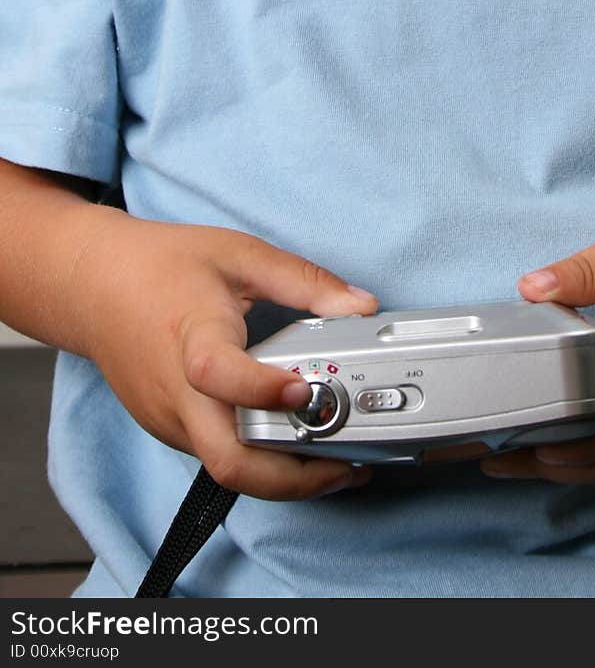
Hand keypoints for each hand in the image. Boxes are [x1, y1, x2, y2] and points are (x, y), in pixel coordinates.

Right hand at [73, 211, 378, 499]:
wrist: (92, 284)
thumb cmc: (164, 265)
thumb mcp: (240, 255)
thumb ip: (305, 281)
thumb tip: (362, 307)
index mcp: (192, 337)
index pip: (221, 376)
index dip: (265, 390)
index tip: (306, 388)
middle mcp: (176, 392)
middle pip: (229, 462)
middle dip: (294, 478)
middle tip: (347, 467)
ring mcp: (169, 419)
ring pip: (226, 469)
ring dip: (282, 476)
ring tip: (336, 460)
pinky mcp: (169, 430)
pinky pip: (217, 457)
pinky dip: (259, 460)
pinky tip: (293, 441)